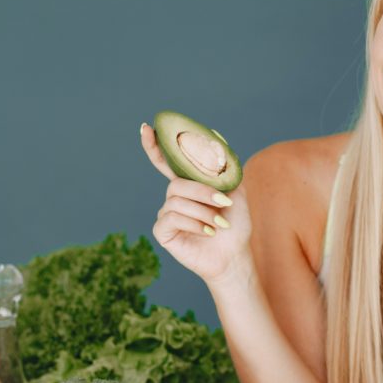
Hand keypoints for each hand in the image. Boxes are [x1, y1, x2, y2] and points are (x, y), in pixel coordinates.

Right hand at [140, 123, 251, 283]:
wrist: (234, 254)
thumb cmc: (235, 224)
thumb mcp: (236, 191)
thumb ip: (225, 168)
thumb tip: (216, 137)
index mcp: (189, 185)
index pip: (167, 163)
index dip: (155, 146)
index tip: (146, 128)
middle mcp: (174, 198)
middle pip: (177, 184)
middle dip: (203, 192)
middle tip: (225, 204)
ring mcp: (166, 214)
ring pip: (177, 201)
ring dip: (203, 211)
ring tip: (218, 224)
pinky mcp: (163, 231)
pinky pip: (171, 218)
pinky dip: (194, 223)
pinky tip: (207, 231)